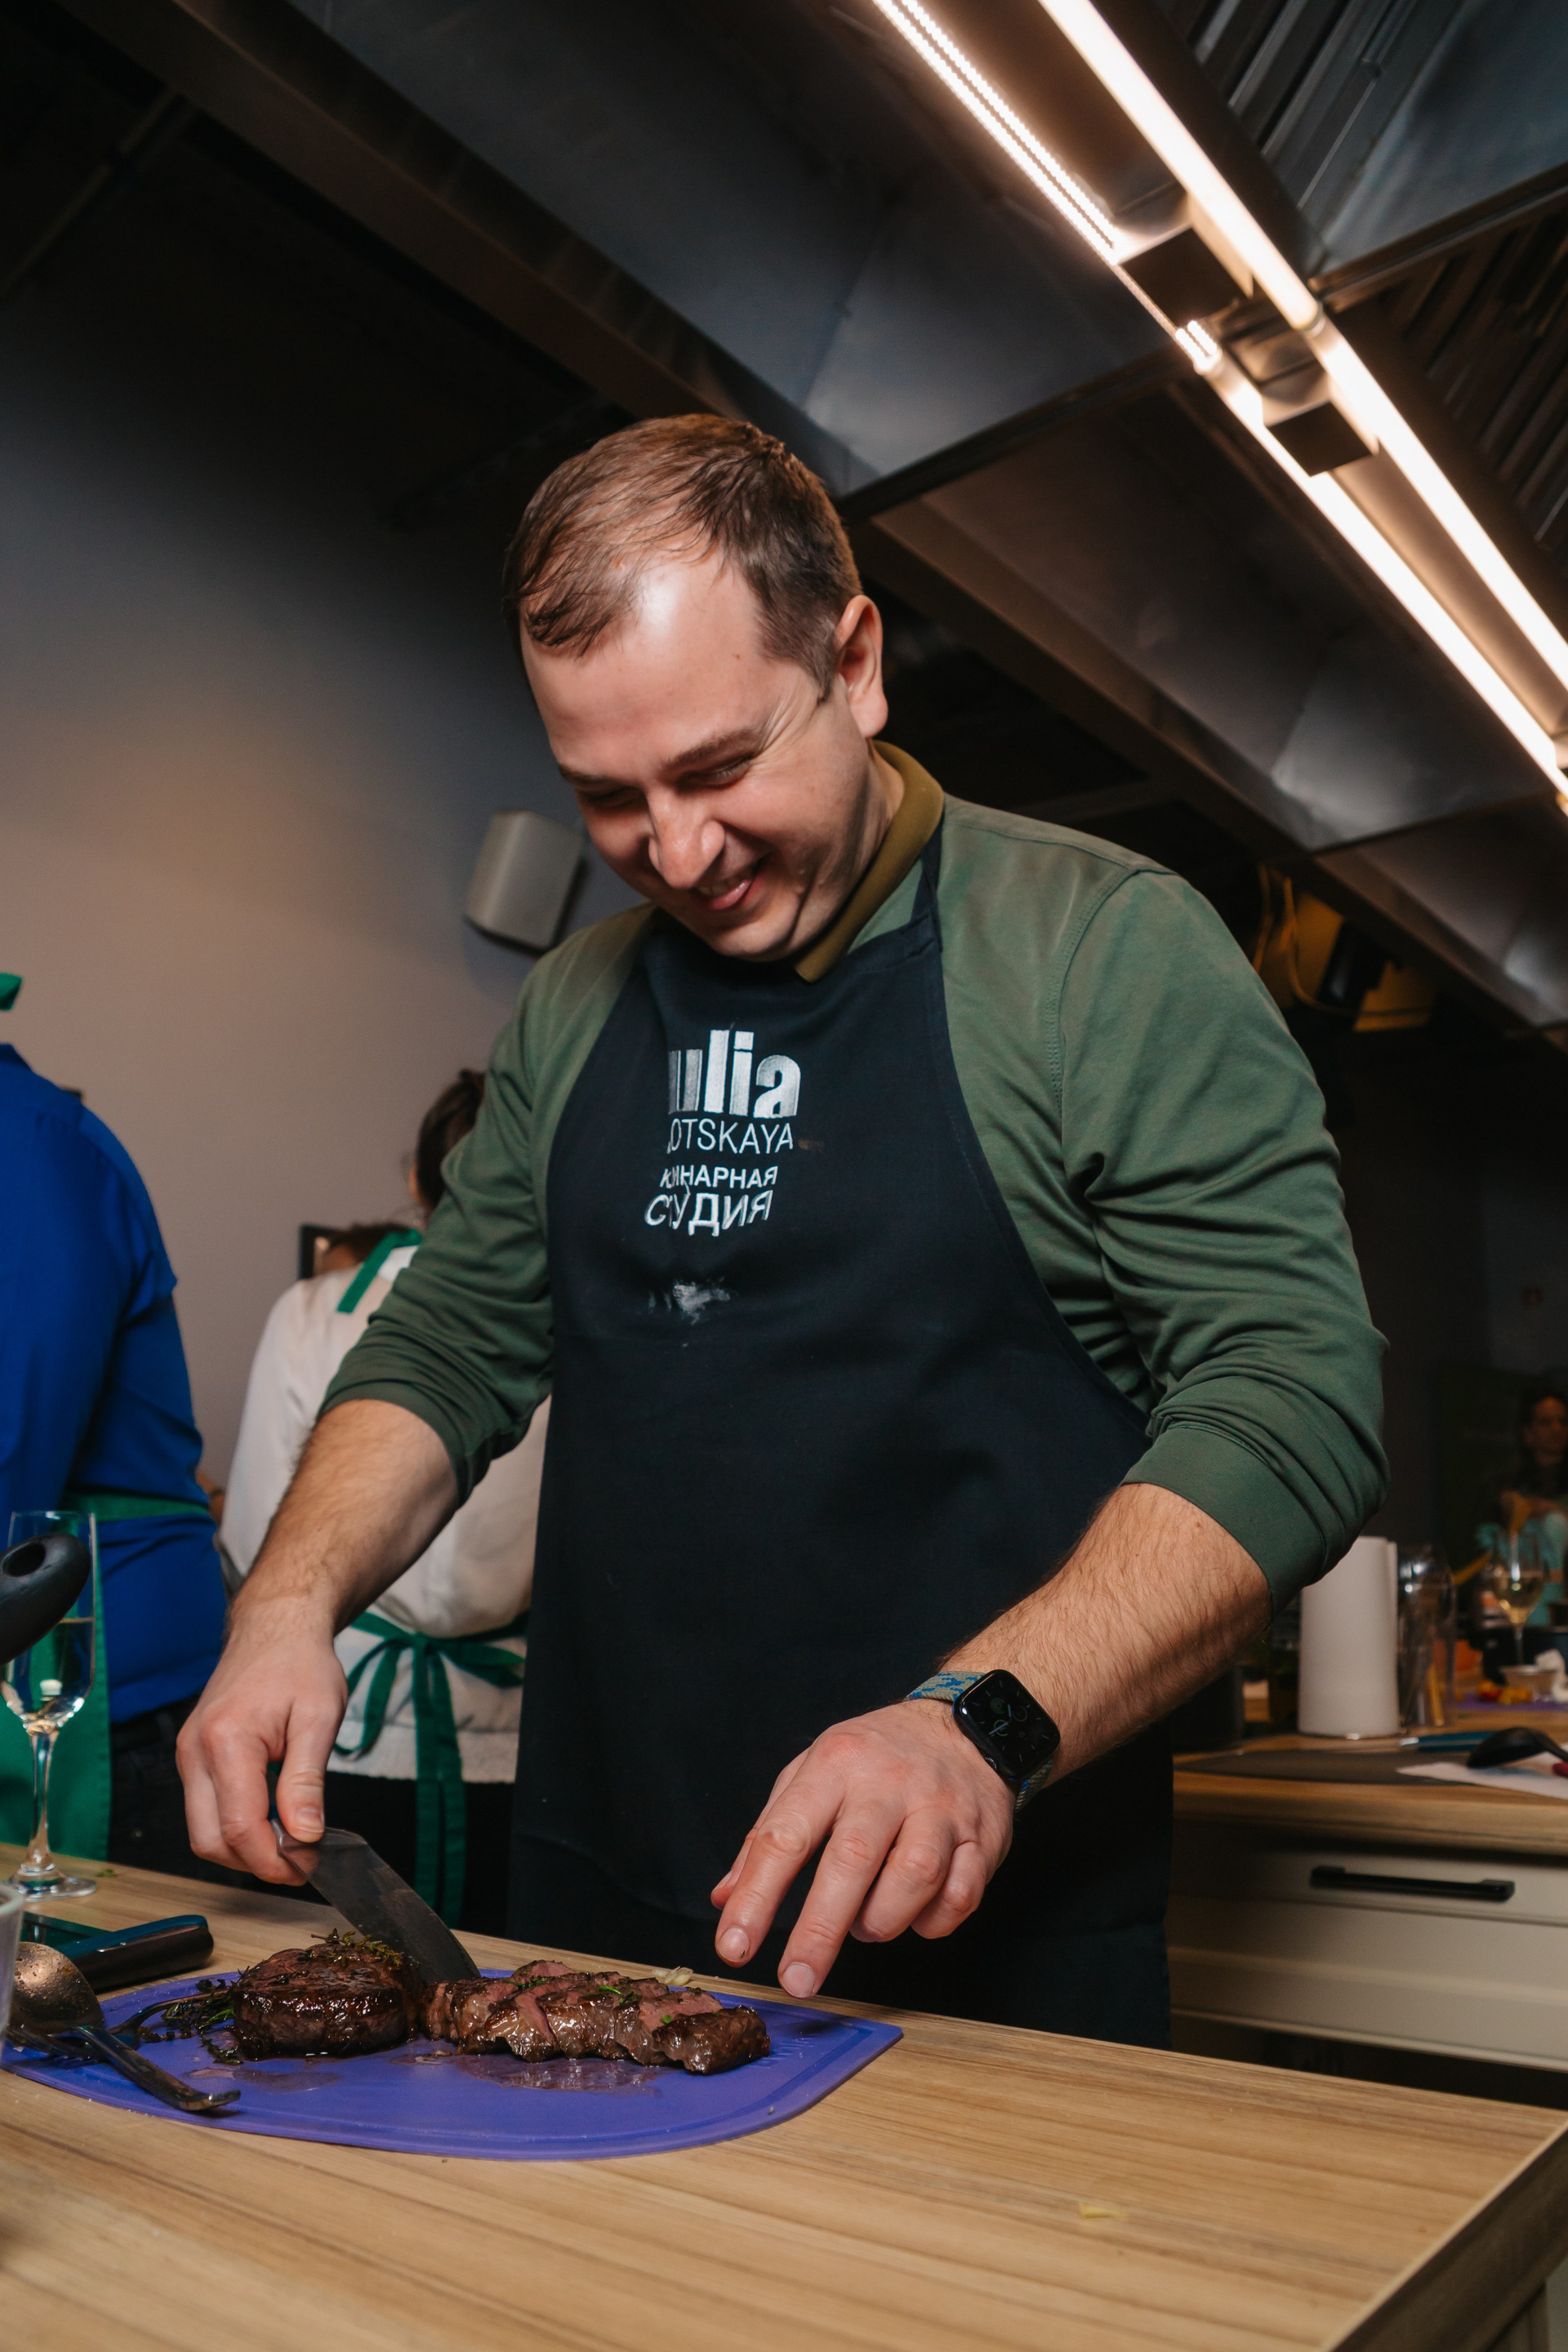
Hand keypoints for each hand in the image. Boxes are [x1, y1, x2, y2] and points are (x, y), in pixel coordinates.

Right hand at [176, 1598, 346, 1881]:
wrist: (276, 1626)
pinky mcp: (192, 1756)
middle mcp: (194, 1752)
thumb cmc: (300, 1664)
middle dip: (255, 1863)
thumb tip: (305, 1837)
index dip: (273, 1860)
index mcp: (225, 1741)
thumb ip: (307, 1782)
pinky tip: (272, 1822)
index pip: (240, 1828)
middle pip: (210, 1841)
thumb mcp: (319, 1718)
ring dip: (243, 1849)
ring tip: (291, 1846)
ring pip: (203, 1831)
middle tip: (300, 1865)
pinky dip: (235, 1826)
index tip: (307, 1867)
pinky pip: (205, 1809)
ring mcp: (187, 1755)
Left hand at [710, 1701, 1014, 1997]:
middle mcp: (888, 1783)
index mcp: (835, 1765)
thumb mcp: (812, 1773)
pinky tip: (915, 1913)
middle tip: (797, 1978)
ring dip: (881, 1921)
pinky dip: (933, 1921)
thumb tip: (725, 1897)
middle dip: (819, 1930)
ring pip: (913, 1878)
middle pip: (851, 1860)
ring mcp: (940, 1808)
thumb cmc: (876, 1757)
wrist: (966, 1728)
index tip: (734, 1946)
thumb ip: (768, 1835)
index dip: (756, 1897)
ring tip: (865, 1924)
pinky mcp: (982, 1837)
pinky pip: (960, 1895)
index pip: (786, 1835)